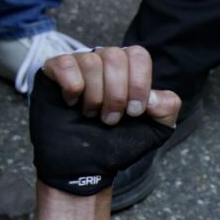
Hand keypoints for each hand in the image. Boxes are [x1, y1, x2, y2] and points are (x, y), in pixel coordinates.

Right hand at [29, 46, 180, 195]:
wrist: (85, 164)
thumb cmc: (117, 142)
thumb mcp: (154, 130)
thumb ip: (167, 109)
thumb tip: (153, 95)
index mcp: (129, 69)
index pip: (139, 55)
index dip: (138, 84)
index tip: (134, 113)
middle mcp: (104, 60)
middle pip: (115, 56)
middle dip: (116, 94)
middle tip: (111, 119)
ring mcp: (78, 63)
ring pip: (91, 61)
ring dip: (95, 97)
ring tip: (92, 115)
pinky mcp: (53, 71)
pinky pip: (64, 64)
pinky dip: (72, 87)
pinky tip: (72, 103)